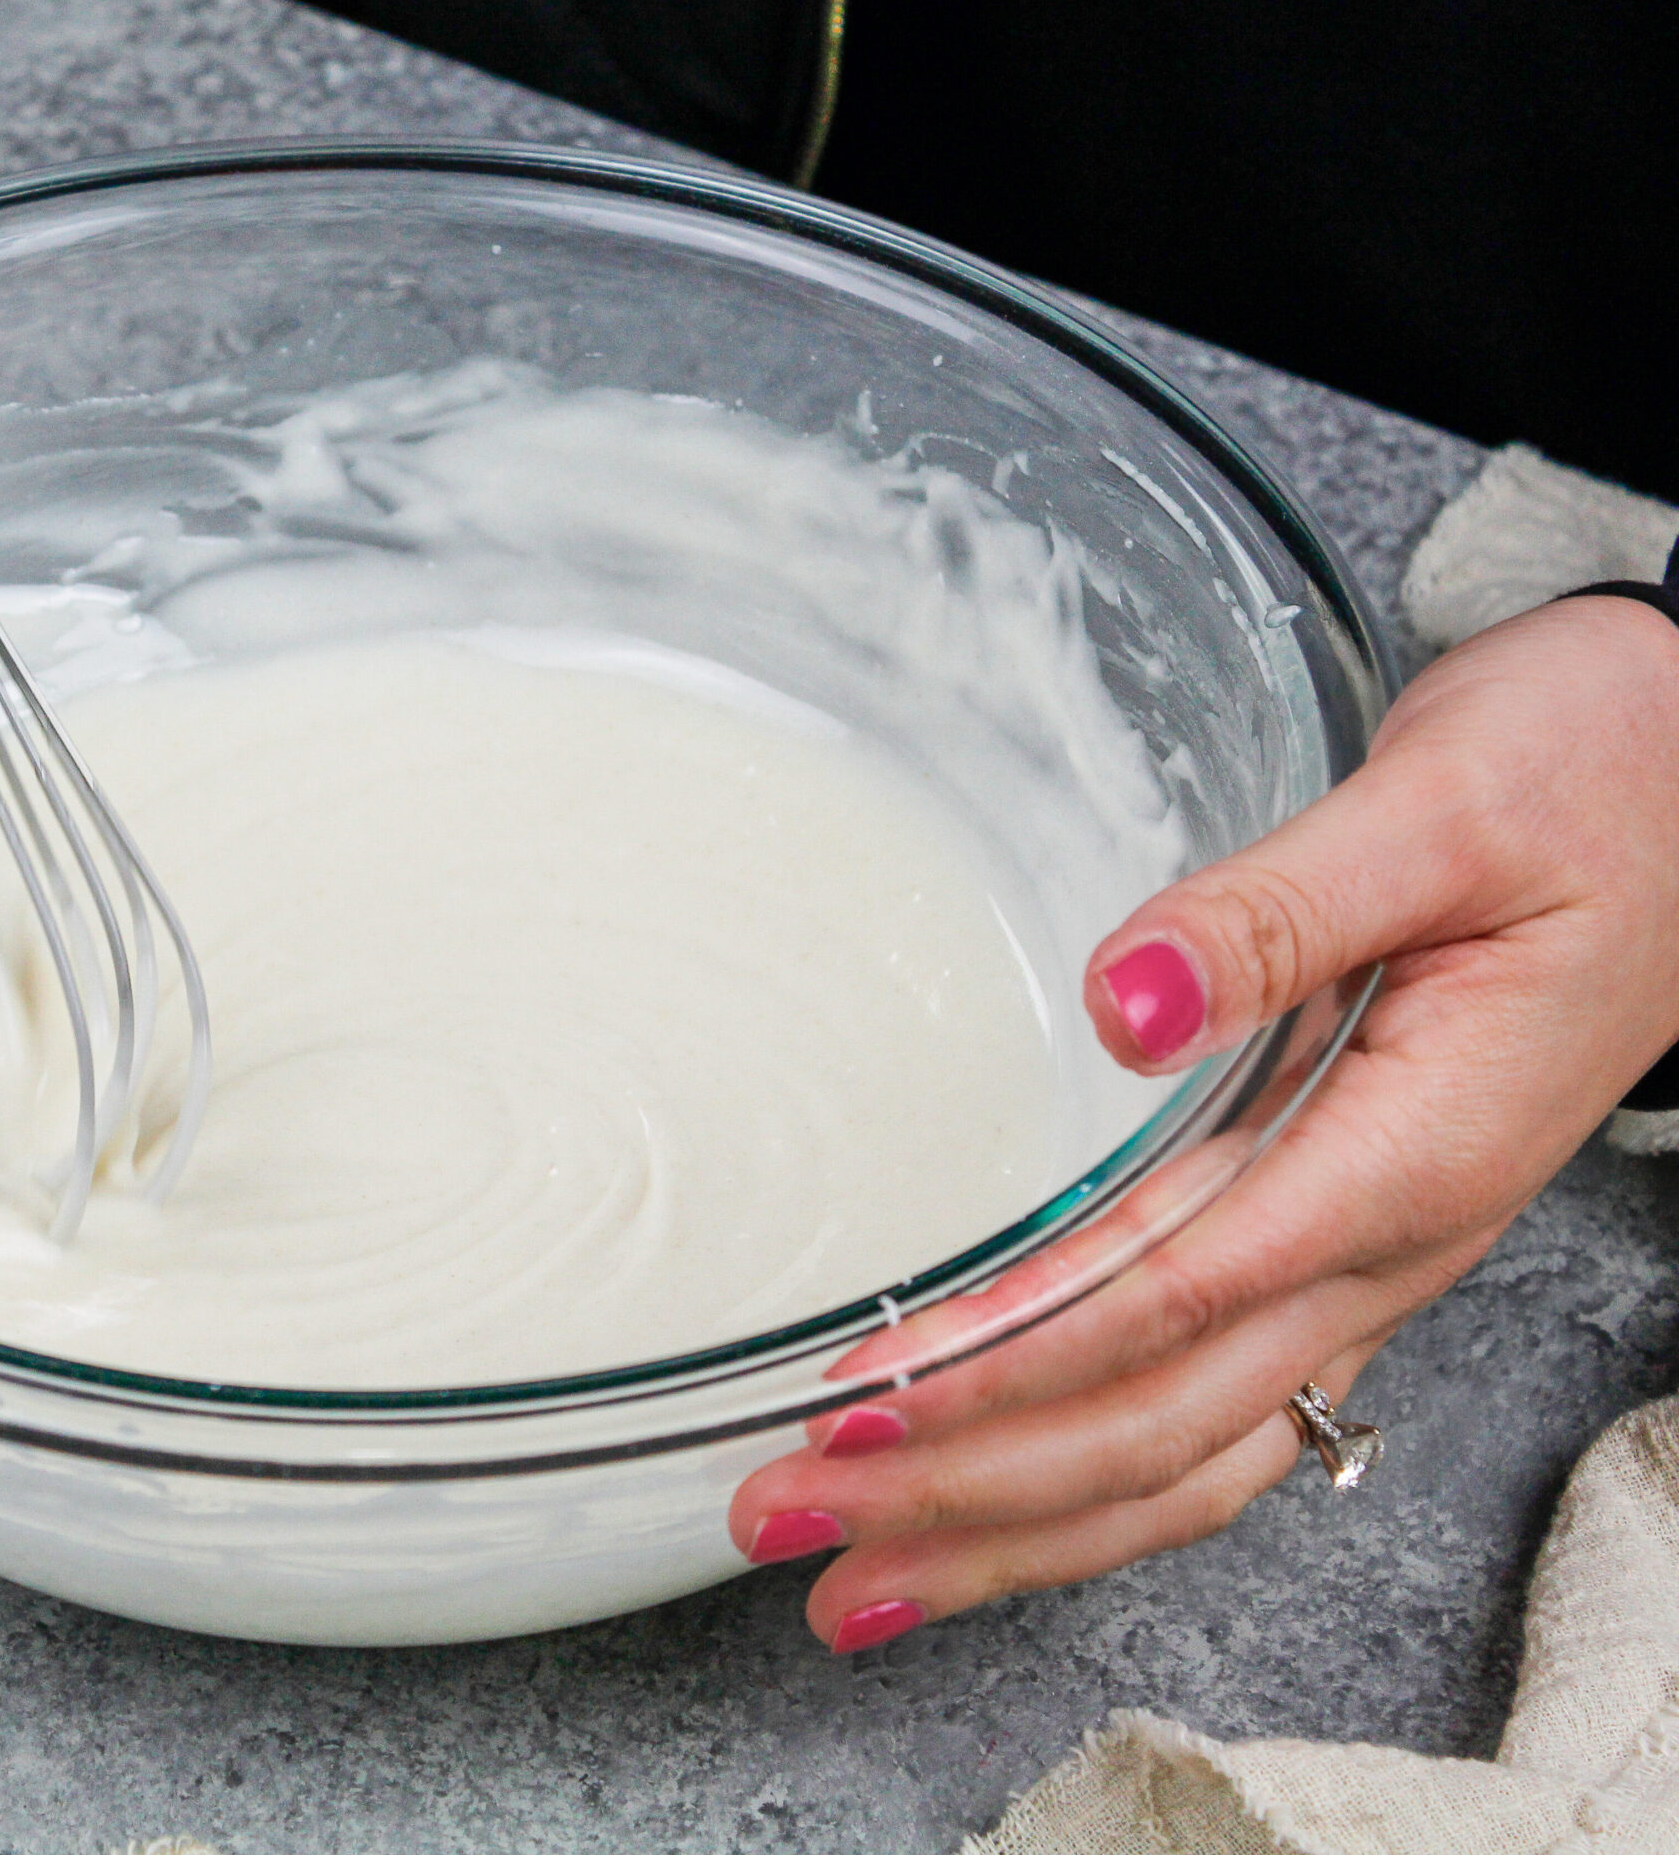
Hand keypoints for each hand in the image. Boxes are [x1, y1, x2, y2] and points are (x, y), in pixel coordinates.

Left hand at [728, 595, 1678, 1651]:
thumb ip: (1281, 910)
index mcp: (1408, 1153)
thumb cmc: (1586, 781)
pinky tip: (990, 1522)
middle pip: (1154, 1425)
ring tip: (851, 1582)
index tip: (860, 1404)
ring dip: (1011, 1532)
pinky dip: (1091, 1490)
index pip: (1171, 1298)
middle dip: (963, 1493)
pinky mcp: (1332, 1246)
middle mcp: (1385, 1244)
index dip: (1009, 1365)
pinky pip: (1212, 1416)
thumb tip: (1125, 998)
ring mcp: (1363, 1263)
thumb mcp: (1445, 812)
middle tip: (778, 1519)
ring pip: (1183, 1460)